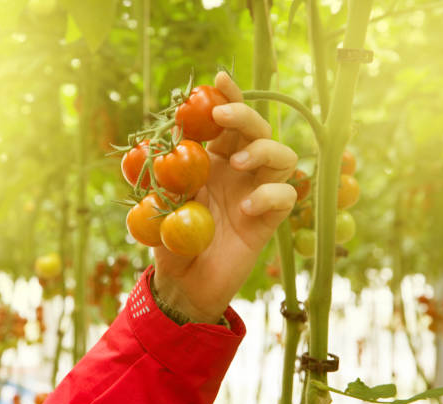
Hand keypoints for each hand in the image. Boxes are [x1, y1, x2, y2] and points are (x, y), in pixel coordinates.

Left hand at [153, 72, 297, 323]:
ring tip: (238, 164)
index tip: (219, 80)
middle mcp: (239, 172)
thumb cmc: (170, 242)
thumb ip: (162, 179)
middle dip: (243, 116)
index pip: (225, 123)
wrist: (185, 284)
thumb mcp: (159, 206)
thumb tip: (155, 144)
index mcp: (213, 162)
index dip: (227, 98)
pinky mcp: (270, 219)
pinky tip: (247, 210)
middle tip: (221, 117)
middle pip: (258, 129)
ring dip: (264, 150)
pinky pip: (287, 195)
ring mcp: (257, 193)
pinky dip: (271, 195)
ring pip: (284, 156)